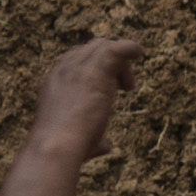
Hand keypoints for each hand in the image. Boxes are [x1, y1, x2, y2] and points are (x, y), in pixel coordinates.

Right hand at [28, 33, 141, 161]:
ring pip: (104, 48)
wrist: (56, 145)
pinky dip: (130, 47)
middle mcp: (64, 69)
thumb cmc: (64, 149)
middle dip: (110, 65)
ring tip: (129, 87)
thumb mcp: (77, 140)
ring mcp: (79, 67)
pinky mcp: (97, 69)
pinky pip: (116, 47)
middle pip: (90, 50)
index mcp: (55, 82)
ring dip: (122, 64)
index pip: (75, 60)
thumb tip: (106, 147)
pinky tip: (141, 52)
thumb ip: (94, 139)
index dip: (94, 68)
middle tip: (124, 88)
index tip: (110, 86)